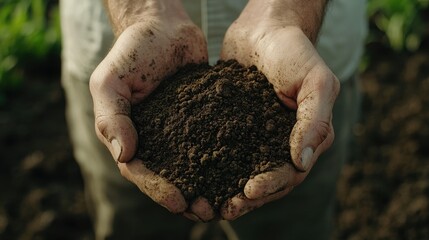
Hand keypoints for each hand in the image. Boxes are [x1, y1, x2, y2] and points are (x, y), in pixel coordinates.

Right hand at [89, 6, 213, 219]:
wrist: (162, 25)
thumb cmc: (131, 51)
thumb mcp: (110, 81)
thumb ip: (111, 117)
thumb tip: (124, 155)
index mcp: (130, 136)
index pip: (140, 171)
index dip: (157, 189)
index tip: (178, 201)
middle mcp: (156, 139)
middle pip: (169, 177)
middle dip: (187, 197)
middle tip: (208, 211)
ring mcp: (180, 130)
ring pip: (194, 166)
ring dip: (209, 186)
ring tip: (228, 201)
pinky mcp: (203, 118)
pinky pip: (214, 141)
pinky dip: (225, 159)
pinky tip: (243, 169)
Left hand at [220, 2, 339, 219]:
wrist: (264, 28)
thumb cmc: (295, 51)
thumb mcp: (317, 81)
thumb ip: (315, 120)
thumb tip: (302, 162)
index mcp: (305, 138)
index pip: (290, 172)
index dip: (271, 185)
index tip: (249, 191)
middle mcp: (279, 142)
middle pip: (265, 180)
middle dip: (246, 198)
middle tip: (225, 208)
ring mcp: (255, 136)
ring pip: (241, 171)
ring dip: (226, 189)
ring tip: (206, 203)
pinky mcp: (232, 126)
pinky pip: (222, 151)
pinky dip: (211, 166)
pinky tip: (193, 174)